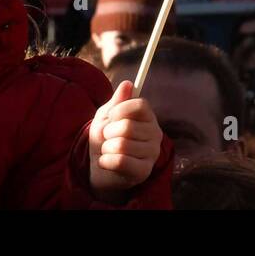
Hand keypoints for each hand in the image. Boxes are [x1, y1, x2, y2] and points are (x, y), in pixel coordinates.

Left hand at [89, 80, 162, 198]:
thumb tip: (128, 84)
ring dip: (106, 148)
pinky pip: (120, 162)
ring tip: (107, 150)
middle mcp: (155, 134)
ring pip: (121, 145)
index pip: (140, 105)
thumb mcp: (106, 116)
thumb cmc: (105, 138)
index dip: (120, 110)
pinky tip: (106, 161)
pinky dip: (106, 161)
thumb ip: (116, 101)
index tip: (111, 116)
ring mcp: (152, 154)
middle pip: (127, 127)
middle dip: (108, 132)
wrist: (99, 166)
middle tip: (107, 137)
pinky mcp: (144, 171)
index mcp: (148, 117)